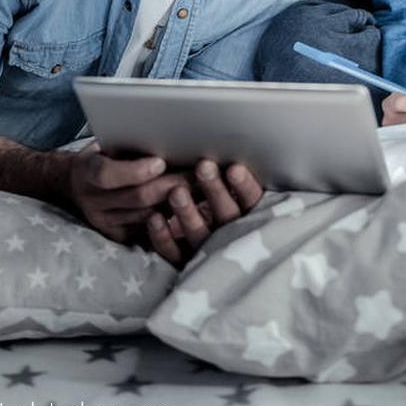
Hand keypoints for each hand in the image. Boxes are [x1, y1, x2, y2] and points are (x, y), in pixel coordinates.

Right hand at [68, 142, 192, 244]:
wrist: (77, 185)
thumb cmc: (103, 156)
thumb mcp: (107, 144)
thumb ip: (129, 145)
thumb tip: (168, 138)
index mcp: (86, 171)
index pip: (107, 174)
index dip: (134, 170)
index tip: (160, 161)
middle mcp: (92, 201)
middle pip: (136, 197)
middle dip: (171, 184)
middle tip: (201, 174)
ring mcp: (104, 222)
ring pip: (148, 216)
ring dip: (178, 202)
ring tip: (204, 188)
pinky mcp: (118, 237)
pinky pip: (150, 230)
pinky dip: (172, 218)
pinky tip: (193, 205)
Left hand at [147, 159, 262, 266]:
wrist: (219, 259)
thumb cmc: (226, 206)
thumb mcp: (238, 192)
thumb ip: (235, 176)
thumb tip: (233, 142)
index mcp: (251, 215)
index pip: (251, 201)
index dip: (243, 186)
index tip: (233, 168)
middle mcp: (232, 235)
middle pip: (226, 216)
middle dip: (215, 191)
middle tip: (203, 167)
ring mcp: (209, 251)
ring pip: (200, 235)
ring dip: (187, 213)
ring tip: (176, 192)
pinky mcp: (186, 263)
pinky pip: (175, 253)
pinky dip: (164, 237)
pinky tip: (154, 218)